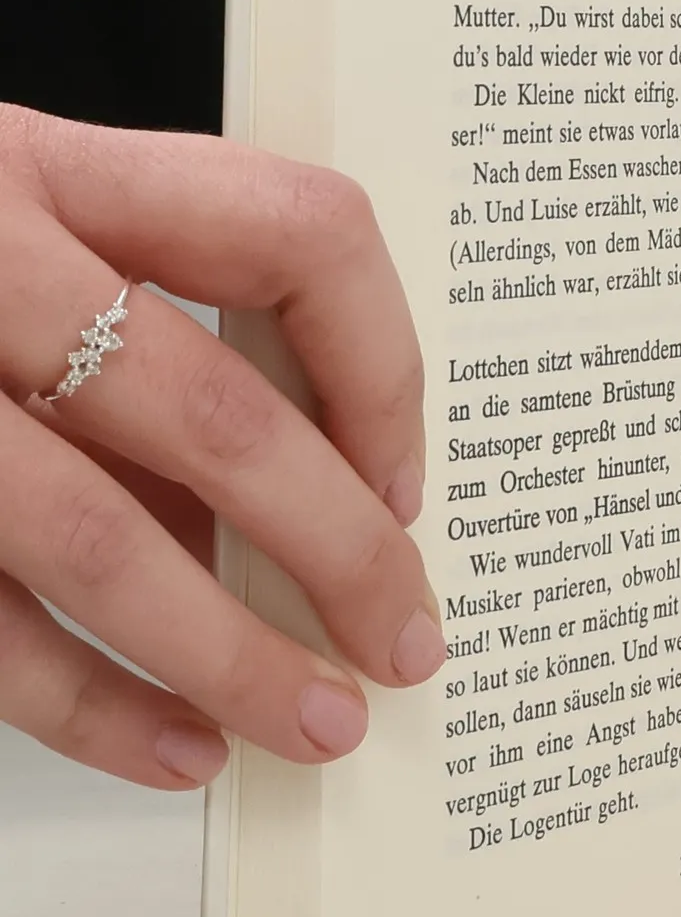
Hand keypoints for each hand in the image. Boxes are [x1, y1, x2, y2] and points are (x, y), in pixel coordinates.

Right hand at [0, 106, 443, 790]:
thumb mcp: (14, 249)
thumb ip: (142, 351)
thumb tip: (319, 520)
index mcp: (46, 166)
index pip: (295, 232)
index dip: (382, 371)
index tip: (406, 483)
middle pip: (215, 409)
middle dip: (339, 550)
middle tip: (405, 642)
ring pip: (96, 535)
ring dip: (229, 656)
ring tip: (314, 725)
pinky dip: (90, 708)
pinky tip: (175, 749)